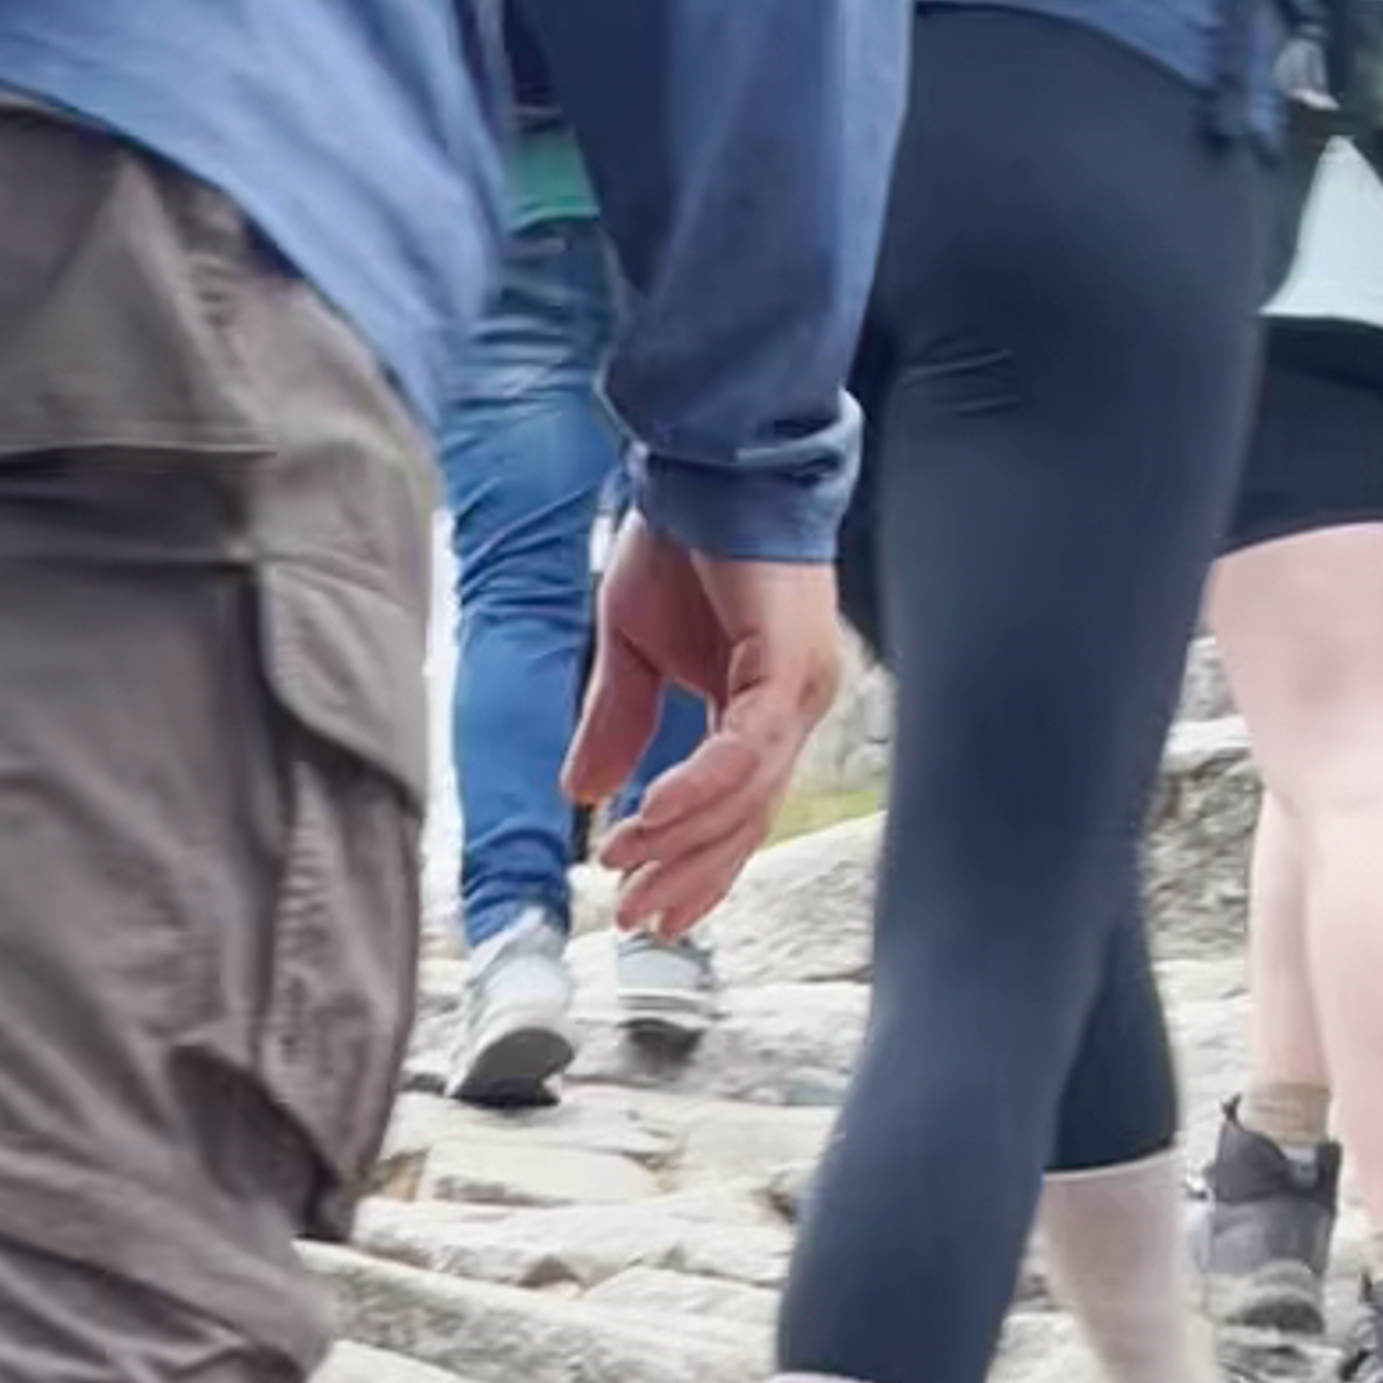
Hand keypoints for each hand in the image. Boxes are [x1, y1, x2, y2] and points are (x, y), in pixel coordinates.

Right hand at [568, 522, 847, 938]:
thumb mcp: (631, 649)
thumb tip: (584, 793)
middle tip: (637, 917)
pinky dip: (696, 789)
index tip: (647, 913)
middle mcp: (791, 710)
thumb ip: (618, 721)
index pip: (733, 812)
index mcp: (760, 711)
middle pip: (743, 821)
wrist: (701, 464)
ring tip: (626, 869)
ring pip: (744, 797)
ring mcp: (798, 691)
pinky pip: (743, 752)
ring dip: (679, 840)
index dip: (689, 866)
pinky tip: (650, 816)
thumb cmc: (678, 541)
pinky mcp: (788, 667)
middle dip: (686, 875)